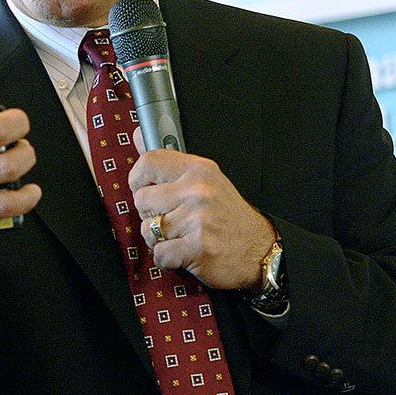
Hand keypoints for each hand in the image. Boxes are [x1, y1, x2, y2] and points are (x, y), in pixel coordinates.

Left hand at [129, 149, 273, 290]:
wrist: (258, 250)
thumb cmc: (229, 216)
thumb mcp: (207, 180)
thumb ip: (170, 162)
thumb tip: (138, 136)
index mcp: (199, 170)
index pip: (149, 162)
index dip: (137, 178)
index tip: (142, 187)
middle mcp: (198, 190)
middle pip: (142, 199)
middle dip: (150, 214)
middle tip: (172, 218)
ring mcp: (198, 219)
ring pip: (147, 228)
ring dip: (159, 238)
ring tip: (181, 235)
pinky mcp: (197, 247)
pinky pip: (159, 253)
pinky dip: (167, 258)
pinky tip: (184, 252)